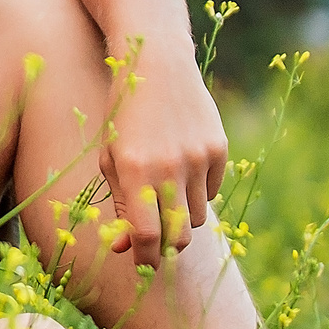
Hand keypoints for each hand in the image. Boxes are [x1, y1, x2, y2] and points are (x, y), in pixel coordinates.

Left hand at [98, 37, 229, 265]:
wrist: (156, 64)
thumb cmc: (123, 115)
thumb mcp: (111, 158)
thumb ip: (120, 205)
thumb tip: (125, 249)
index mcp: (135, 171)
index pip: (148, 236)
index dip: (145, 258)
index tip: (142, 264)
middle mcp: (169, 167)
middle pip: (179, 236)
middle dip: (166, 247)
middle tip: (156, 243)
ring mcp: (198, 157)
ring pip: (197, 216)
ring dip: (180, 217)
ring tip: (163, 194)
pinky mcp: (218, 148)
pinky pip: (211, 190)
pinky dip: (196, 191)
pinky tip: (180, 168)